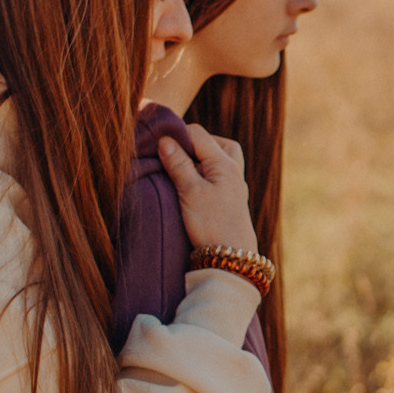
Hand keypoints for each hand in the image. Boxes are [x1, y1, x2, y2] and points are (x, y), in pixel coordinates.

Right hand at [156, 125, 257, 254]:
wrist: (232, 258)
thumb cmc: (211, 225)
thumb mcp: (190, 192)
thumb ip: (178, 164)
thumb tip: (165, 140)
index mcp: (225, 163)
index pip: (198, 134)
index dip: (177, 135)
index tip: (158, 145)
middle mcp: (234, 171)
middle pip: (216, 142)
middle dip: (194, 143)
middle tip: (175, 154)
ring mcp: (235, 186)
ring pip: (221, 159)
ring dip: (202, 159)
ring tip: (184, 169)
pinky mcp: (232, 200)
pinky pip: (221, 176)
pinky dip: (207, 174)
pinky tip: (195, 186)